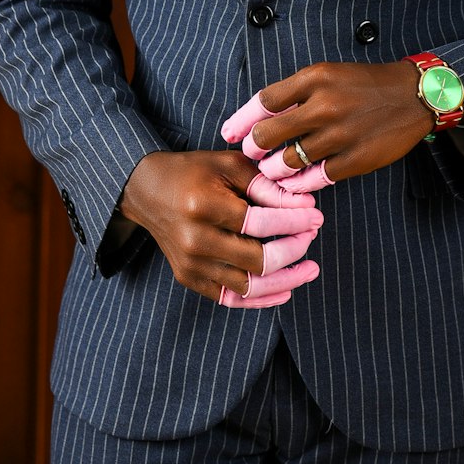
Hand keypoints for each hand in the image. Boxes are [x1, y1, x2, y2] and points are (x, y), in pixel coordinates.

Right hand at [119, 151, 321, 307]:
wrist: (146, 191)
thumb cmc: (192, 171)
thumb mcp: (227, 164)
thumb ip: (264, 185)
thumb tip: (302, 204)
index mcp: (204, 206)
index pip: (260, 223)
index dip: (293, 222)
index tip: (316, 216)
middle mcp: (195, 241)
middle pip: (258, 260)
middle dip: (294, 250)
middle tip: (313, 235)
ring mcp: (191, 265)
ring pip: (248, 287)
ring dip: (286, 280)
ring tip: (310, 269)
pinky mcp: (190, 279)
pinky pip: (231, 299)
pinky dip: (261, 298)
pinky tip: (286, 290)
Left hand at [222, 61, 434, 188]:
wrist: (411, 95)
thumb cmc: (364, 84)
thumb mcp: (328, 74)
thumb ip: (296, 93)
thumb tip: (259, 116)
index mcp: (315, 79)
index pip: (264, 101)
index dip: (242, 120)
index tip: (229, 132)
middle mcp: (325, 105)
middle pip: (269, 134)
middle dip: (253, 149)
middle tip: (251, 154)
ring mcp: (340, 135)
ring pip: (289, 161)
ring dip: (273, 170)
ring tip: (271, 171)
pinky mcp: (355, 159)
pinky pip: (316, 177)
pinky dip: (300, 183)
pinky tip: (294, 184)